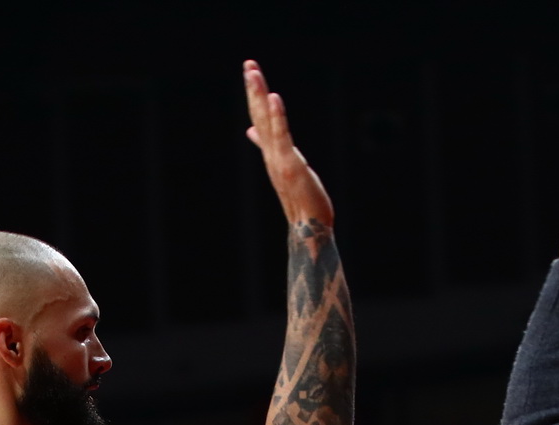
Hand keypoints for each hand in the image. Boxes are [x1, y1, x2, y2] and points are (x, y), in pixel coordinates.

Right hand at [244, 60, 333, 226]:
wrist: (309, 227)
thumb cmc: (303, 201)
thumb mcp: (288, 170)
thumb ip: (275, 152)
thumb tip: (256, 136)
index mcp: (272, 153)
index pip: (260, 119)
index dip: (255, 96)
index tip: (251, 74)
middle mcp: (271, 154)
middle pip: (259, 115)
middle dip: (253, 89)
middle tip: (249, 64)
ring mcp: (278, 159)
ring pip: (266, 121)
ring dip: (258, 95)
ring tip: (252, 72)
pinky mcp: (289, 164)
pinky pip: (281, 136)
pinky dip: (276, 116)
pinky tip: (273, 97)